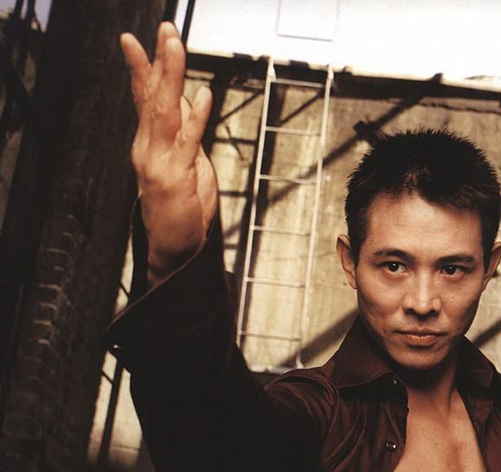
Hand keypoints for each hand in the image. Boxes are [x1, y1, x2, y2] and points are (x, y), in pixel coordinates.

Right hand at [121, 22, 216, 281]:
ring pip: (165, 111)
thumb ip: (183, 132)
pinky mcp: (177, 177)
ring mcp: (160, 162)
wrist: (173, 250)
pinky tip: (201, 95)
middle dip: (159, 61)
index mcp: (149, 144)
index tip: (136, 39)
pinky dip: (194, 117)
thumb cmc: (180, 211)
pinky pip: (187, 142)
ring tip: (175, 46)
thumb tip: (185, 99)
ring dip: (171, 77)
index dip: (142, 68)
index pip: (144, 99)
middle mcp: (149, 148)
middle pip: (153, 97)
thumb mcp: (186, 164)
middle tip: (166, 29)